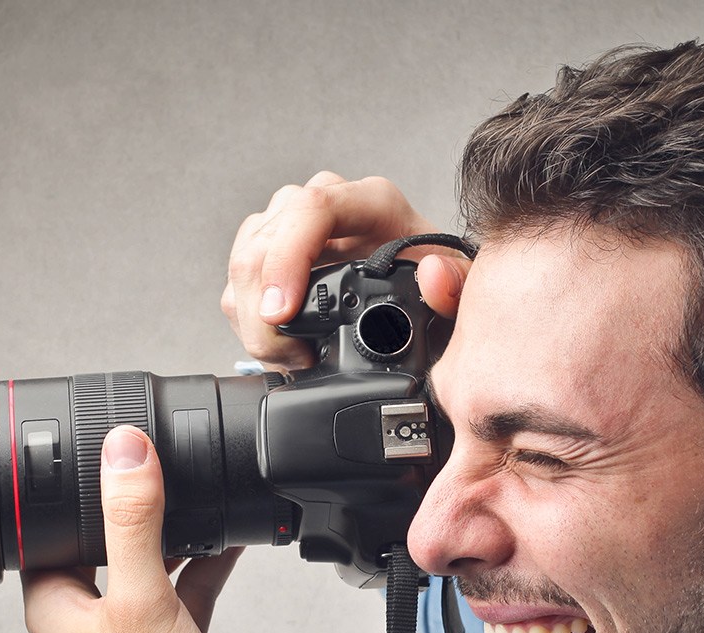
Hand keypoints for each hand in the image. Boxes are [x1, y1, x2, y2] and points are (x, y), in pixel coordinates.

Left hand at [22, 425, 258, 632]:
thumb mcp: (143, 598)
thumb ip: (133, 522)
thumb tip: (125, 454)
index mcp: (55, 604)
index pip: (51, 525)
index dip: (76, 484)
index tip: (106, 445)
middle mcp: (85, 617)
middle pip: (103, 537)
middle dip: (134, 501)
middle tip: (161, 462)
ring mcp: (127, 631)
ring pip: (147, 560)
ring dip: (174, 530)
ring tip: (203, 494)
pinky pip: (182, 587)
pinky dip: (204, 562)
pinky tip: (230, 539)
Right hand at [221, 171, 472, 368]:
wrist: (421, 301)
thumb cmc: (437, 290)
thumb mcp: (464, 292)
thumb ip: (458, 286)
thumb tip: (431, 274)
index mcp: (371, 202)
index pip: (312, 209)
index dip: (287, 259)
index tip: (281, 313)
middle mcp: (325, 203)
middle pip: (264, 243)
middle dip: (264, 312)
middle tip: (294, 358)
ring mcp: (292, 224)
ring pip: (244, 263)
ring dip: (254, 320)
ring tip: (294, 356)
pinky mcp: (271, 251)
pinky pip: (239, 282)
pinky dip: (249, 321)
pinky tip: (281, 342)